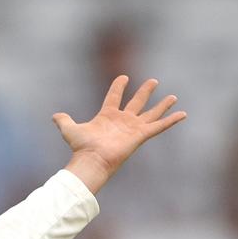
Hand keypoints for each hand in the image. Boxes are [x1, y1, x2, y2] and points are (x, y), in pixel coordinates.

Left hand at [54, 76, 185, 194]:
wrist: (92, 160)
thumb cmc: (81, 147)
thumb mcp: (69, 130)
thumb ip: (63, 121)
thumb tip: (54, 116)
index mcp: (107, 116)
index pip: (113, 97)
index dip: (118, 87)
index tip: (124, 77)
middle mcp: (122, 121)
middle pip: (136, 103)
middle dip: (145, 92)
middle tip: (153, 81)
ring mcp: (132, 128)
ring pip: (150, 113)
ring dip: (162, 105)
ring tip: (173, 96)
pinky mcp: (140, 135)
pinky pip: (159, 126)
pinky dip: (171, 121)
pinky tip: (183, 114)